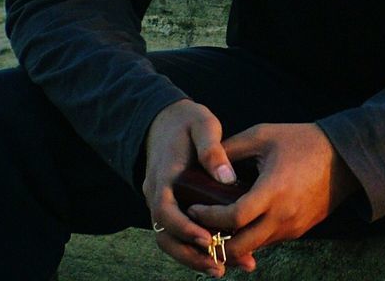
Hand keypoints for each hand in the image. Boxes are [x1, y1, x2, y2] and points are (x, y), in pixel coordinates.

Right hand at [142, 98, 237, 275]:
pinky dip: (196, 248)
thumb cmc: (188, 121)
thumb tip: (227, 177)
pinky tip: (221, 255)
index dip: (185, 228)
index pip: (165, 211)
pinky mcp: (173, 207)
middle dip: (190, 255)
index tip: (209, 239)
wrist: (165, 119)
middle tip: (220, 267)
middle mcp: (157, 195)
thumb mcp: (202, 125)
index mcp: (163, 177)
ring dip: (194, 258)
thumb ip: (212, 149)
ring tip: (224, 269)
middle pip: (164, 236)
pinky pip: (179, 234)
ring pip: (170, 240)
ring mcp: (163, 203)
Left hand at [188, 122, 359, 271]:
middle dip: (213, 242)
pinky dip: (250, 237)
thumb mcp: (263, 135)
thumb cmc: (303, 140)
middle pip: (238, 247)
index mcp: (273, 191)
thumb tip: (200, 165)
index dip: (207, 217)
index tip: (193, 208)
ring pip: (252, 248)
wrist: (346, 156)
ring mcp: (292, 227)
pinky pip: (267, 241)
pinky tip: (241, 223)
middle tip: (198, 228)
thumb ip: (230, 150)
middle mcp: (283, 216)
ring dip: (231, 242)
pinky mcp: (299, 231)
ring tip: (215, 227)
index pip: (231, 219)